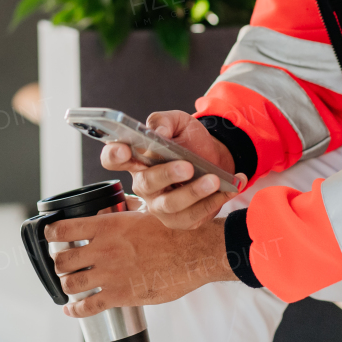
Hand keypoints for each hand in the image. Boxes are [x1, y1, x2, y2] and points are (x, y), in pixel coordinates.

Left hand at [46, 210, 235, 317]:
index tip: (51, 236)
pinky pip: (88, 307)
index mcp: (107, 226)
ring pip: (70, 283)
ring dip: (67, 284)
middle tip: (63, 263)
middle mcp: (103, 249)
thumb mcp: (146, 210)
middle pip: (61, 259)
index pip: (63, 229)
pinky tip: (71, 309)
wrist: (193, 251)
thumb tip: (120, 203)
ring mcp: (110, 274)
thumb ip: (127, 208)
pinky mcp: (120, 295)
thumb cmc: (174, 229)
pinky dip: (75, 310)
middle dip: (58, 262)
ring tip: (70, 282)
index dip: (51, 233)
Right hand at [100, 110, 242, 229]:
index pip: (113, 158)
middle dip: (166, 175)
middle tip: (187, 167)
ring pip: (170, 205)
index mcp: (136, 158)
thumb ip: (164, 121)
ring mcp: (160, 205)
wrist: (215, 158)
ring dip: (194, 193)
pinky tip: (228, 189)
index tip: (126, 149)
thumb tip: (158, 133)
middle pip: (146, 183)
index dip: (114, 155)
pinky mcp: (180, 220)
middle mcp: (144, 184)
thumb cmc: (189, 141)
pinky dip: (214, 202)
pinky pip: (194, 216)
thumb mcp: (179, 122)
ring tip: (214, 180)